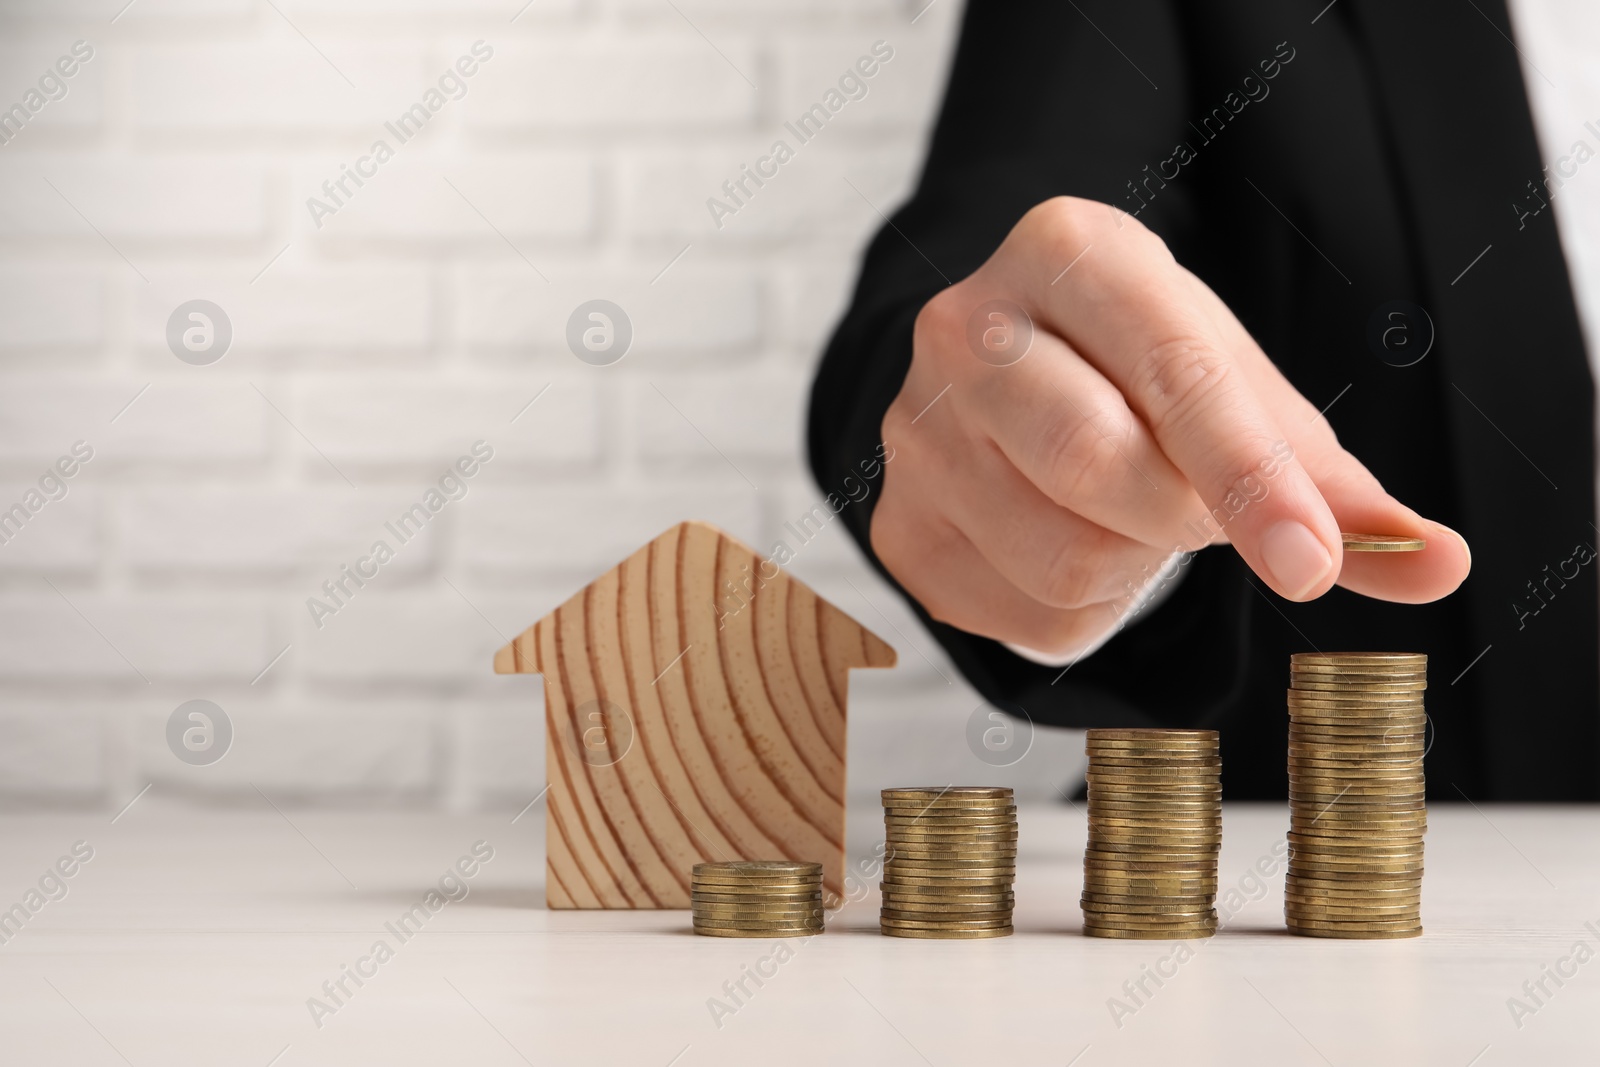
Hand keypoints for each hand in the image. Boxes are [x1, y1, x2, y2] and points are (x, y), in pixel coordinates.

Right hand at [871, 197, 1471, 658]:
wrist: (1001, 379)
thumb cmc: (1137, 373)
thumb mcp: (1238, 390)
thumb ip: (1331, 478)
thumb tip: (1440, 563)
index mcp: (1067, 251)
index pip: (1172, 373)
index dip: (1251, 477)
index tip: (1313, 561)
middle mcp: (966, 327)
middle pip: (1102, 464)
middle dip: (1182, 513)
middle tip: (1195, 504)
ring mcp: (916, 431)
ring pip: (1065, 557)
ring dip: (1131, 564)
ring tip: (1120, 511)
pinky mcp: (896, 525)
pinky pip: (1020, 616)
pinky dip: (1077, 608)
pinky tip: (1065, 544)